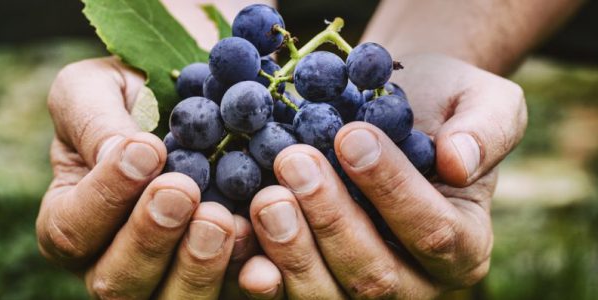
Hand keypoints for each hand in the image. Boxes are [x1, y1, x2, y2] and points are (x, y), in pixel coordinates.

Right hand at [35, 57, 258, 298]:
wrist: (190, 104)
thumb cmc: (129, 96)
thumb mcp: (94, 88)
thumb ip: (93, 120)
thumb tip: (122, 155)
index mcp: (71, 221)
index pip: (72, 229)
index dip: (106, 196)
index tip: (148, 148)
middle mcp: (112, 264)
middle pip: (118, 283)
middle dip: (151, 239)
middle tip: (183, 190)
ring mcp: (167, 280)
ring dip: (197, 267)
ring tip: (222, 218)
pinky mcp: (218, 280)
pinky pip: (230, 296)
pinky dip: (249, 281)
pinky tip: (266, 260)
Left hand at [239, 53, 526, 297]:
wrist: (388, 115)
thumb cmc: (438, 107)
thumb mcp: (481, 100)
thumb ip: (487, 129)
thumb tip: (459, 162)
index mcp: (463, 246)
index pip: (433, 232)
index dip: (390, 189)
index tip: (351, 136)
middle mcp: (416, 284)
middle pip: (375, 278)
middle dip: (331, 220)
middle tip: (295, 161)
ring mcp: (360, 293)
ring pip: (327, 298)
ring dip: (291, 250)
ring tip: (266, 195)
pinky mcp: (316, 284)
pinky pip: (286, 295)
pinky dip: (259, 272)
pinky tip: (237, 237)